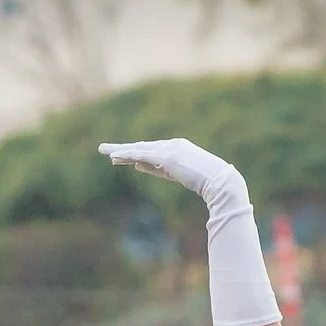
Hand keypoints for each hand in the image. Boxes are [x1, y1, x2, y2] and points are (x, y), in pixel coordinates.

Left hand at [99, 138, 245, 215]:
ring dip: (121, 151)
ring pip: (140, 149)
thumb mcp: (178, 175)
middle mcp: (171, 144)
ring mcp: (169, 149)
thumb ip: (157, 169)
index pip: (152, 150)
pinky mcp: (166, 157)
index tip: (120, 157)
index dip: (135, 154)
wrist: (220, 181)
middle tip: (106, 150)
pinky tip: (115, 157)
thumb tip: (137, 166)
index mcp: (178, 147)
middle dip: (124, 149)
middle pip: (142, 147)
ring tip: (105, 152)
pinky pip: (143, 155)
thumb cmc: (206, 181)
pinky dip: (128, 155)